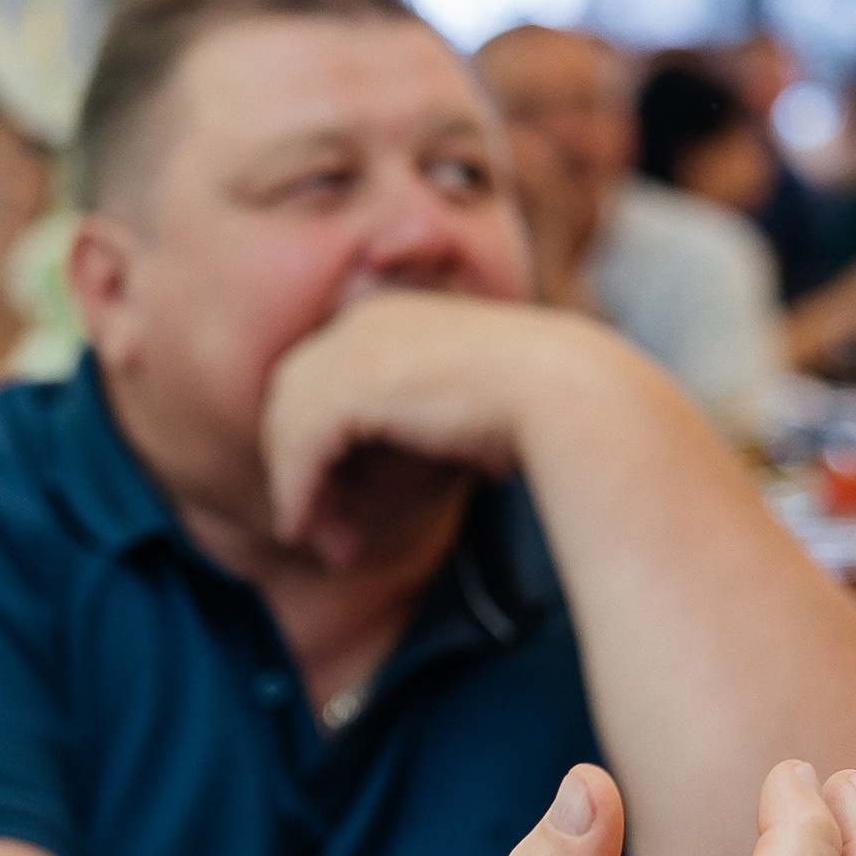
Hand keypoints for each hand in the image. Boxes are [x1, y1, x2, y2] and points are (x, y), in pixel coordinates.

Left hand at [260, 289, 616, 562]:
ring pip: (287, 425)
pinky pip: (299, 446)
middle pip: (292, 399)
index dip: (315, 441)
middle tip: (316, 529)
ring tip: (321, 542)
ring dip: (296, 490)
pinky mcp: (355, 382)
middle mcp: (365, 319)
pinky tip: (301, 528)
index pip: (319, 378)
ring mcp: (356, 345)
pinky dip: (294, 492)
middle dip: (297, 468)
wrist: (568, 390)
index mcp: (390, 313)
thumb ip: (413, 421)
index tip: (337, 496)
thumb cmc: (536, 406)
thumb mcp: (461, 406)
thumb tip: (388, 464)